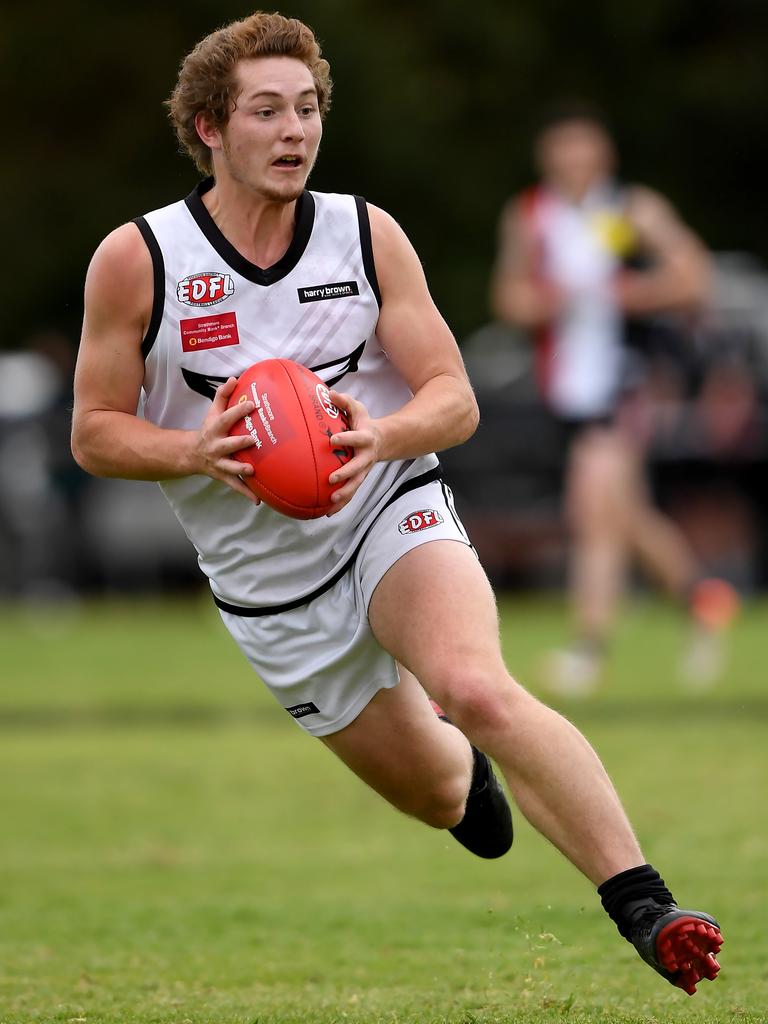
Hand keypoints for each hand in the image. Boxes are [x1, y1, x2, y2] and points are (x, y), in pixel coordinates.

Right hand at [192, 376, 260, 502]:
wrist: (190, 454)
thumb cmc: (208, 430)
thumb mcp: (213, 412)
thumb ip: (223, 396)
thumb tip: (234, 378)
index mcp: (215, 429)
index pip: (226, 418)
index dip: (238, 411)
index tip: (253, 404)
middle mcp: (216, 446)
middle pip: (228, 444)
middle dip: (239, 443)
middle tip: (253, 439)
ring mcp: (219, 463)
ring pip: (230, 468)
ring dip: (240, 470)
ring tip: (252, 471)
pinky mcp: (223, 476)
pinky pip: (235, 486)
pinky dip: (246, 493)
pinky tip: (258, 500)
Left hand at [325, 390, 381, 514]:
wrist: (383, 441)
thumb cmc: (364, 424)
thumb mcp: (357, 409)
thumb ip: (344, 402)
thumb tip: (329, 393)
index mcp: (365, 438)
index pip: (356, 438)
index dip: (346, 438)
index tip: (332, 439)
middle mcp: (366, 457)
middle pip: (357, 468)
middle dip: (345, 474)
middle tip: (331, 479)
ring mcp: (363, 470)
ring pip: (355, 485)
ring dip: (344, 495)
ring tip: (331, 502)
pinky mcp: (358, 479)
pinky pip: (350, 493)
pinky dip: (341, 504)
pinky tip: (327, 513)